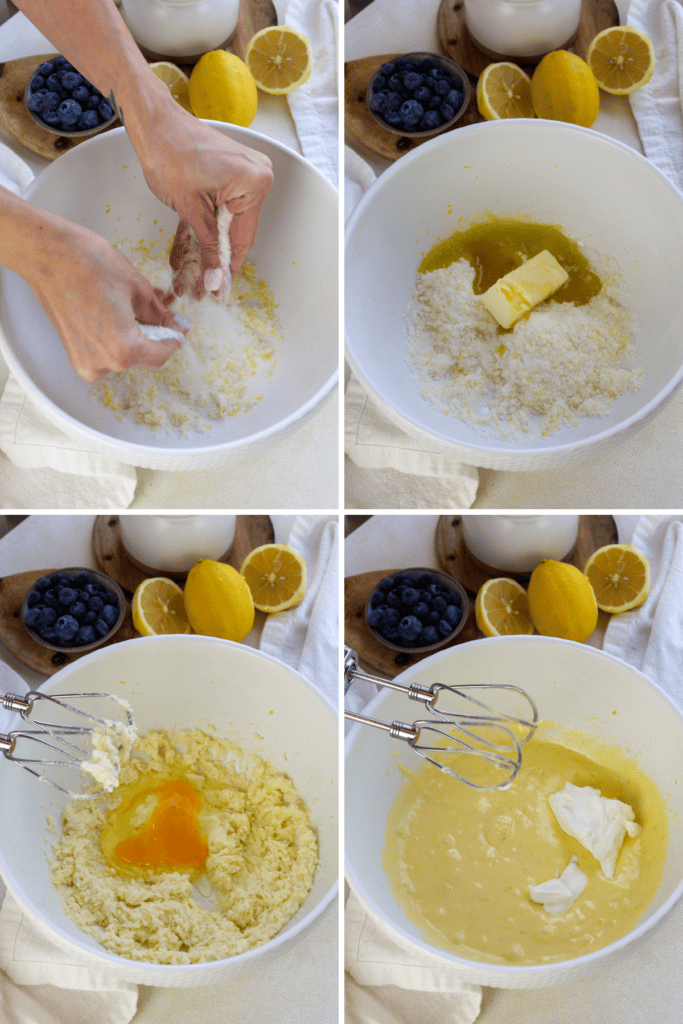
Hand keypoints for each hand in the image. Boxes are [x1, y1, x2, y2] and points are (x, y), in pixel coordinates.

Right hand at [27, 220, 185, 381]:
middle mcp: (103, 365)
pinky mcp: (73, 352)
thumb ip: (159, 314)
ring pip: (123, 353)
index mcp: (123, 351)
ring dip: (135, 333)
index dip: (174, 339)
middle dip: (154, 334)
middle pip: (141, 355)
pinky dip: (116, 334)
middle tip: (162, 311)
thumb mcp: (137, 288)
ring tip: (137, 306)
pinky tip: (118, 311)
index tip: (180, 328)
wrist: (46, 254)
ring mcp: (84, 361)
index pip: (160, 354)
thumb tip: (172, 325)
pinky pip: (104, 350)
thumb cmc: (87, 264)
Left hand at [127, 88, 273, 298]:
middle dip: (221, 259)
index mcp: (254, 184)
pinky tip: (203, 245)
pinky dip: (214, 224)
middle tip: (207, 287)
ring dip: (216, 244)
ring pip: (232, 221)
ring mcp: (248, 171)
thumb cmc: (169, 155)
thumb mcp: (191, 211)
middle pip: (239, 230)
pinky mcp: (235, 171)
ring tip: (202, 272)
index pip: (244, 238)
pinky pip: (228, 206)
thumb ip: (209, 248)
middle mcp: (258, 176)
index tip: (219, 291)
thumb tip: (216, 281)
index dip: (229, 268)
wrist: (155, 122)